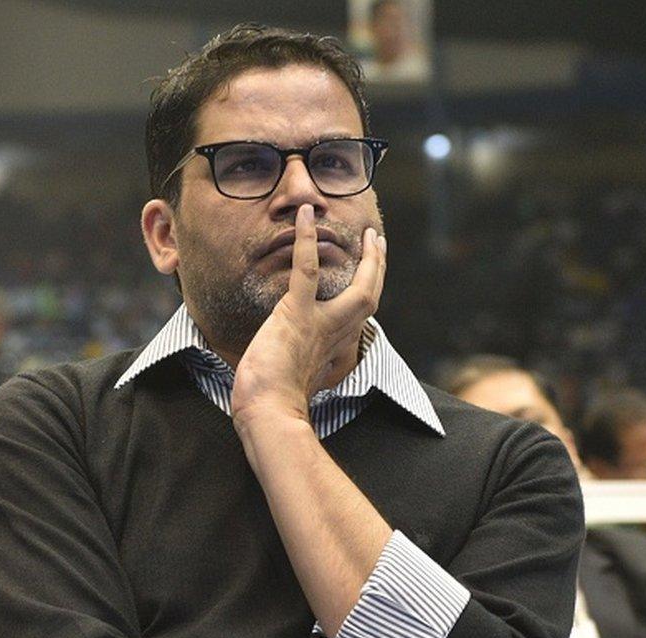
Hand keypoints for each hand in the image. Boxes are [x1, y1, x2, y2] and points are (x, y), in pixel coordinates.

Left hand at [231, 204, 386, 441]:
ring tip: (367, 234)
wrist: (267, 414)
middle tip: (378, 243)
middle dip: (378, 270)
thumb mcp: (295, 386)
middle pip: (370, 298)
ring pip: (357, 287)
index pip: (358, 319)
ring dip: (367, 258)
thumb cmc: (273, 408)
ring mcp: (319, 323)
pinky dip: (306, 241)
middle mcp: (336, 337)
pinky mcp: (297, 313)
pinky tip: (304, 216)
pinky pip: (307, 270)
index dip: (365, 295)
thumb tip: (304, 375)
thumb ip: (304, 373)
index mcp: (335, 352)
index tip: (367, 281)